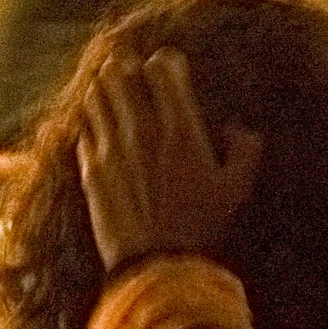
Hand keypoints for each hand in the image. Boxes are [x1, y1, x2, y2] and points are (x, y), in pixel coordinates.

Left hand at [77, 48, 261, 269]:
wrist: (157, 267)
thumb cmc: (201, 228)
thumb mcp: (236, 189)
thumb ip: (244, 151)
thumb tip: (238, 130)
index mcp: (181, 127)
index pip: (162, 67)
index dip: (164, 62)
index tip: (165, 71)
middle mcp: (142, 130)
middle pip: (120, 72)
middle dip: (125, 68)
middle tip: (130, 74)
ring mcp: (111, 148)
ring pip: (96, 97)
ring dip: (104, 93)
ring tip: (111, 97)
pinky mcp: (90, 170)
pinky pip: (84, 130)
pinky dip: (91, 126)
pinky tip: (100, 134)